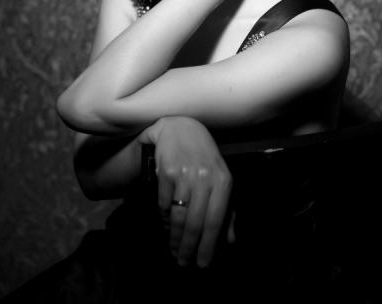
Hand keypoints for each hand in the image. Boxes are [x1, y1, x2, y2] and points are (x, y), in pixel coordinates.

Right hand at [139, 117, 232, 267]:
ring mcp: (185, 173)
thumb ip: (228, 209)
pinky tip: (166, 226)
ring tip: (174, 250)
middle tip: (183, 263)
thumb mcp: (220, 179)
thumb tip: (230, 241)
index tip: (202, 264)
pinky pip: (164, 204)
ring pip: (178, 215)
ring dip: (175, 238)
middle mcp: (206, 177)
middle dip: (189, 247)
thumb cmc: (204, 158)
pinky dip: (165, 219)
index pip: (216, 220)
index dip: (208, 245)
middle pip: (196, 221)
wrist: (181, 129)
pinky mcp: (167, 170)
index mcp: (223, 181)